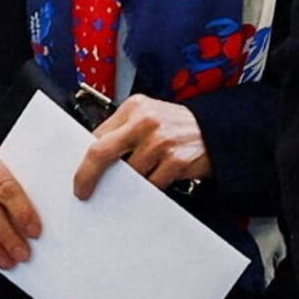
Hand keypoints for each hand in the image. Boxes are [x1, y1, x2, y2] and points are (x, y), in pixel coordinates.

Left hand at [73, 95, 210, 198]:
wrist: (219, 131)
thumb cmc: (179, 127)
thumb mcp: (149, 117)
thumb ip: (124, 131)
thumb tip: (94, 157)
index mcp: (135, 107)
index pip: (97, 135)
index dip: (84, 159)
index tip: (78, 175)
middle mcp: (146, 121)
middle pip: (102, 152)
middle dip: (87, 176)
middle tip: (82, 191)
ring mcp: (161, 141)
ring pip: (129, 174)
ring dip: (132, 182)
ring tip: (147, 173)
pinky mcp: (175, 161)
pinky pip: (151, 184)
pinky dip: (152, 186)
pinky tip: (161, 176)